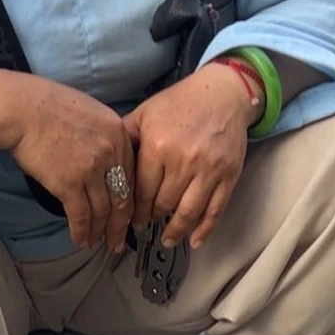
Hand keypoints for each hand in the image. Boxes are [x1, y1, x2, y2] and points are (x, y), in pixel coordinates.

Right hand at [9, 77, 134, 251]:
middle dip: (120, 226)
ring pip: (103, 211)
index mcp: (118, 134)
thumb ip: (105, 138)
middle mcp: (110, 153)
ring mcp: (91, 170)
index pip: (132, 176)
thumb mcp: (91, 113)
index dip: (129, 201)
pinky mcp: (70, 183)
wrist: (21, 108)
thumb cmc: (47, 106)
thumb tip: (106, 164)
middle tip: (117, 241)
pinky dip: (81, 232)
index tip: (126, 216)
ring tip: (96, 243)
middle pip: (122, 199)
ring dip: (99, 232)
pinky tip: (80, 240)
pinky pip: (81, 216)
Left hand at [123, 63, 255, 249]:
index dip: (136, 210)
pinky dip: (204, 230)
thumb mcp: (147, 113)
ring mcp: (208, 170)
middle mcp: (183, 160)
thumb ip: (126, 138)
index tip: (132, 219)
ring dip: (175, 232)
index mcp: (158, 146)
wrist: (224, 93)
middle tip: (147, 226)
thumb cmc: (181, 103)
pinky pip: (214, 210)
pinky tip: (194, 241)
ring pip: (187, 213)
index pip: (142, 192)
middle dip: (153, 218)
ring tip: (167, 240)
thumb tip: (106, 164)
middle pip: (163, 205)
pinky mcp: (228, 176)